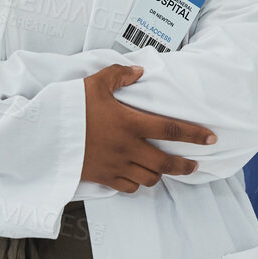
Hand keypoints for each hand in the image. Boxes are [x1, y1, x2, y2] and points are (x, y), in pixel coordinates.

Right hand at [81, 64, 216, 193]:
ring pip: (149, 177)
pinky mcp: (103, 177)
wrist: (45, 135)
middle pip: (165, 163)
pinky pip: (129, 187)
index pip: (170, 129)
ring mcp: (116, 165)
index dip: (194, 134)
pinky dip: (137, 183)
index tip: (211, 138)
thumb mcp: (94, 83)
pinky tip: (138, 176)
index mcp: (130, 123)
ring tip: (163, 168)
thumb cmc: (71, 107)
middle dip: (184, 165)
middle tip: (194, 164)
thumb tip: (140, 72)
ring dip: (160, 174)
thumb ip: (120, 75)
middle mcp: (128, 147)